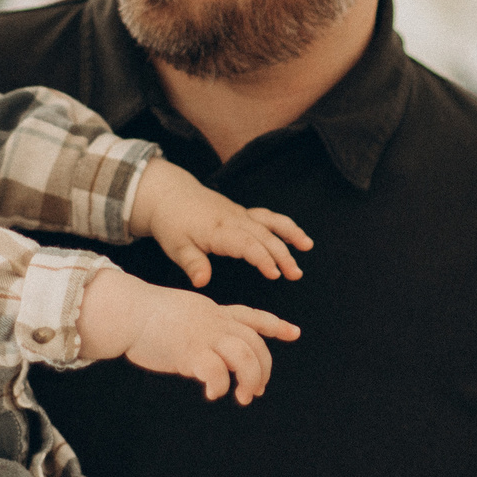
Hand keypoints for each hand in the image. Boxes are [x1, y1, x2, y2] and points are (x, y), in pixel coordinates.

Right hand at [77, 270, 299, 402]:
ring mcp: (205, 336)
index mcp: (215, 312)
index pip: (252, 316)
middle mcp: (215, 322)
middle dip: (263, 369)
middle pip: (255, 344)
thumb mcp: (185, 313)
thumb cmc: (148, 316)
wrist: (127, 310)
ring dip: (250, 380)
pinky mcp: (190, 352)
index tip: (294, 333)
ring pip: (245, 357)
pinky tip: (214, 394)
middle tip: (256, 389)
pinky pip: (216, 372)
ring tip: (243, 396)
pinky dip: (220, 386)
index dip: (275, 325)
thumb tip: (211, 356)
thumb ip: (203, 329)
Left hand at [129, 162, 311, 286]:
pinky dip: (284, 226)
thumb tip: (202, 282)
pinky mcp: (242, 213)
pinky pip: (268, 217)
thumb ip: (192, 264)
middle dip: (282, 254)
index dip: (262, 259)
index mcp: (218, 230)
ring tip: (307, 247)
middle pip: (264, 236)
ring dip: (290, 234)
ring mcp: (240, 214)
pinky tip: (298, 237)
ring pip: (270, 223)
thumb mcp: (176, 246)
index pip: (246, 244)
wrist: (169, 194)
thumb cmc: (172, 223)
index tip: (274, 274)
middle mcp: (234, 220)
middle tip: (295, 274)